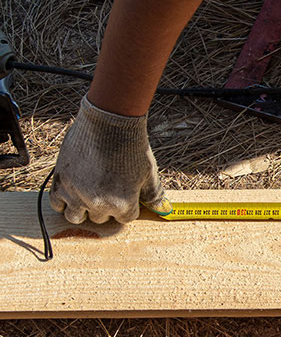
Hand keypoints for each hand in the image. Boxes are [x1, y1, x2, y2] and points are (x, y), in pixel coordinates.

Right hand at [50, 96, 170, 223]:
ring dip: (83, 209)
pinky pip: (57, 204)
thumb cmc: (132, 145)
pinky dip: (64, 200)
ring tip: (90, 191)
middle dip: (106, 206)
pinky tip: (75, 188)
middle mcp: (98, 204)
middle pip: (101, 218)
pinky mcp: (61, 183)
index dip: (128, 205)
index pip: (126, 218)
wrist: (109, 122)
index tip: (125, 192)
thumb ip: (154, 194)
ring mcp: (77, 195)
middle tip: (108, 186)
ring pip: (76, 217)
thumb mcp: (148, 171)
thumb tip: (163, 210)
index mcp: (123, 204)